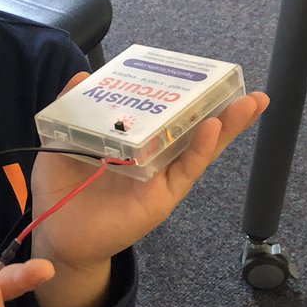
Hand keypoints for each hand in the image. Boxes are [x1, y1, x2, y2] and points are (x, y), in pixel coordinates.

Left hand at [31, 73, 268, 271]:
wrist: (57, 235)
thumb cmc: (62, 191)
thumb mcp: (62, 142)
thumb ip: (72, 111)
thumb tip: (80, 76)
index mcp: (134, 140)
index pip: (165, 113)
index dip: (185, 94)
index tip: (202, 71)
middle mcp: (153, 156)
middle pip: (193, 127)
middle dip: (221, 107)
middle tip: (245, 85)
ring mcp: (161, 176)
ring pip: (200, 147)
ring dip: (226, 124)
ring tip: (248, 102)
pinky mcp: (161, 197)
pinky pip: (185, 170)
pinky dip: (200, 149)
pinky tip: (212, 128)